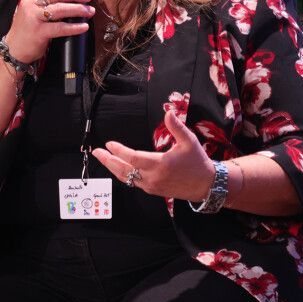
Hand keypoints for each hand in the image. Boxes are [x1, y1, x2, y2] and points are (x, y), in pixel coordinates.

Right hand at [1, 0, 93, 63]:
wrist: (14, 49)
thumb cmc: (28, 28)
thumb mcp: (33, 10)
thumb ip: (47, 1)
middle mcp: (30, 4)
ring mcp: (33, 17)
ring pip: (60, 9)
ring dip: (78, 9)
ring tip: (89, 11)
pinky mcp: (38, 32)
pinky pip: (60, 27)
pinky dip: (74, 27)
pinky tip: (84, 26)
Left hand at [92, 110, 216, 201]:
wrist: (206, 184)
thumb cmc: (197, 162)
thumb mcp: (189, 141)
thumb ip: (176, 126)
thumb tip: (168, 112)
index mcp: (160, 164)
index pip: (133, 157)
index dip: (119, 150)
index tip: (109, 143)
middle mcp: (152, 177)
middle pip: (124, 170)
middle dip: (108, 161)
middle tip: (96, 152)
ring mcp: (151, 186)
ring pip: (126, 178)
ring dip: (113, 168)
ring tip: (104, 159)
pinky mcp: (153, 190)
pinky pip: (133, 182)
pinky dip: (124, 175)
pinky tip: (120, 168)